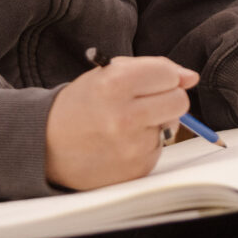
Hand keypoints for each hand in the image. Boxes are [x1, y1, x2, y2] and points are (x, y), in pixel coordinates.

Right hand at [44, 56, 196, 190]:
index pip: (169, 75)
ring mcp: (131, 147)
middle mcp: (124, 117)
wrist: (48, 144)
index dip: (164, 76)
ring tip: (126, 123)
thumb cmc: (82, 104)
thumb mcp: (108, 73)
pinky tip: (123, 142)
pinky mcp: (136, 169)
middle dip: (168, 98)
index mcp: (114, 85)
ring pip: (172, 126)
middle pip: (179, 101)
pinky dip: (147, 143)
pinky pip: (159, 148)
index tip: (153, 81)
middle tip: (145, 101)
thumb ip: (153, 68)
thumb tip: (190, 77)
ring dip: (156, 122)